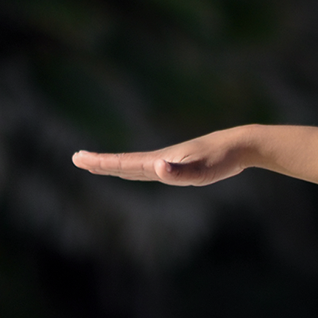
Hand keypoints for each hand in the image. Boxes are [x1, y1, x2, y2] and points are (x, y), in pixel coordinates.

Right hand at [71, 127, 253, 185]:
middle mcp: (162, 159)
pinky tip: (144, 169)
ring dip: (118, 165)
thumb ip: (179, 173)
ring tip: (100, 164)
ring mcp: (171, 160)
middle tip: (77, 159)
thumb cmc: (221, 160)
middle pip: (125, 162)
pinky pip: (155, 167)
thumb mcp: (201, 171)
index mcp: (160, 161)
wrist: (240, 145)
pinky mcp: (183, 162)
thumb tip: (156, 168)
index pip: (124, 163)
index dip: (101, 163)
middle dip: (101, 163)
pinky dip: (141, 168)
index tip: (78, 158)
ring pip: (138, 164)